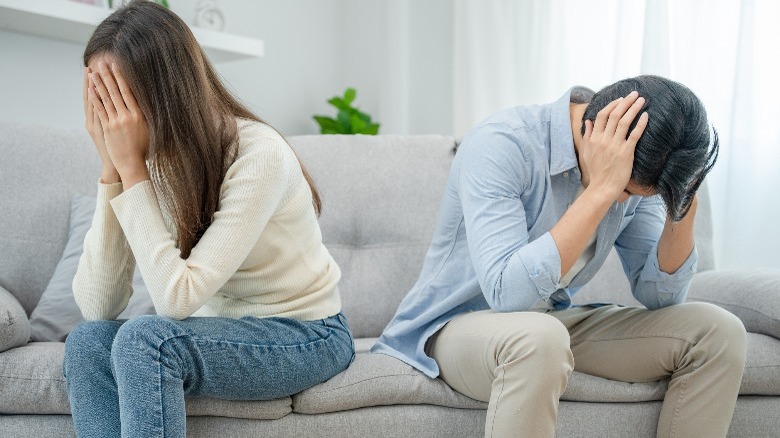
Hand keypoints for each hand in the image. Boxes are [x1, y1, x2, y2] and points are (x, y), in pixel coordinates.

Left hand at [88, 61, 149, 187]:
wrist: (132, 164)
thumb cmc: (142, 148)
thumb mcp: (148, 130)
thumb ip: (145, 116)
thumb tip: (145, 102)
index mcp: (139, 115)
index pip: (129, 92)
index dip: (121, 78)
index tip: (117, 66)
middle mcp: (127, 116)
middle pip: (116, 92)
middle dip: (108, 76)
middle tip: (102, 63)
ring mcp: (116, 122)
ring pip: (106, 99)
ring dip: (99, 84)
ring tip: (93, 72)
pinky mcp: (107, 128)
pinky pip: (100, 110)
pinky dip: (95, 99)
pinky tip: (91, 90)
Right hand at [581, 91, 647, 200]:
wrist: (602, 188)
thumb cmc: (596, 171)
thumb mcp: (587, 152)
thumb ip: (587, 135)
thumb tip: (588, 121)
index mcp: (594, 138)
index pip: (602, 115)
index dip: (612, 105)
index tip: (621, 99)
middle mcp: (604, 140)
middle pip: (615, 115)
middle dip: (625, 102)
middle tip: (634, 94)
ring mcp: (615, 146)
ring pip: (624, 122)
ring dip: (634, 108)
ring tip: (642, 100)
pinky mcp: (626, 153)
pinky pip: (634, 135)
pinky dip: (640, 124)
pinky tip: (646, 116)